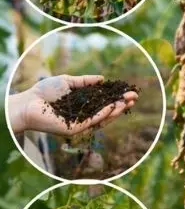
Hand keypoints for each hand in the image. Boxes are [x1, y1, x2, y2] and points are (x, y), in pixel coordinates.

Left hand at [8, 75, 136, 135]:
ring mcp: (80, 123)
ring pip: (103, 118)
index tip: (129, 91)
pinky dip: (103, 114)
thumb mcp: (68, 82)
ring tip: (126, 101)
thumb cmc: (43, 92)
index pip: (104, 102)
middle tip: (134, 96)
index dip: (117, 97)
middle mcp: (84, 115)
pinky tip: (111, 106)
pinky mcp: (74, 128)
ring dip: (116, 110)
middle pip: (107, 111)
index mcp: (83, 105)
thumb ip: (85, 81)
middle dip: (121, 104)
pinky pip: (92, 122)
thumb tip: (102, 79)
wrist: (27, 103)